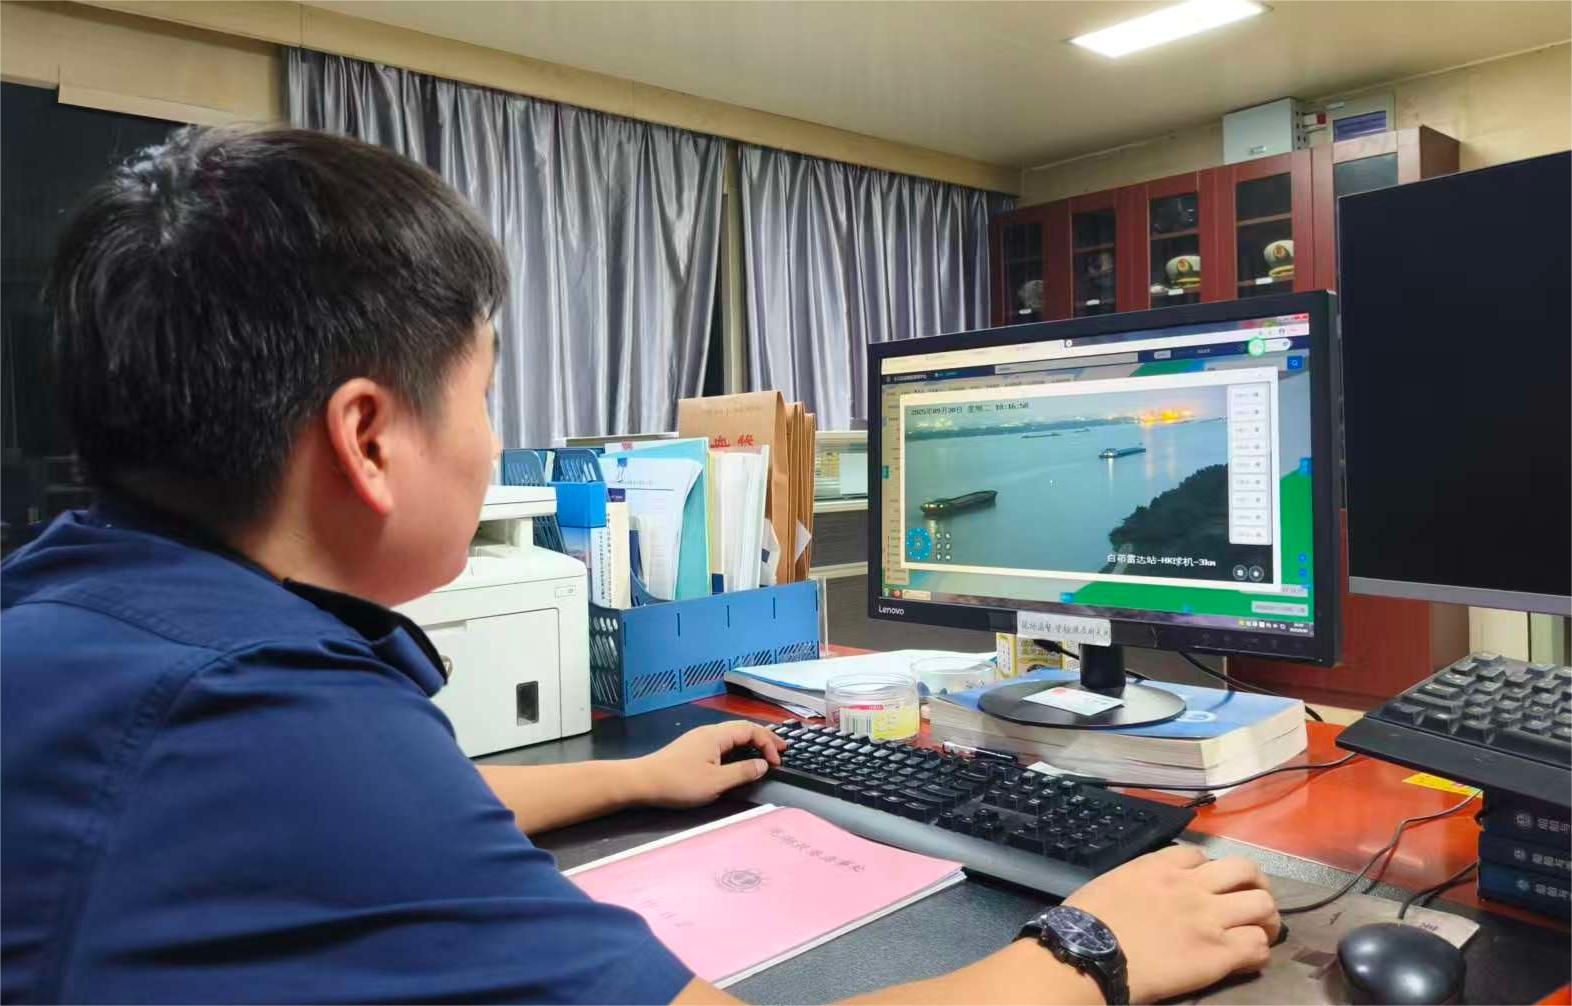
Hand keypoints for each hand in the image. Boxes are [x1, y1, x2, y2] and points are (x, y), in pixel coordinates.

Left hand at [627, 721, 786, 808]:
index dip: (768, 743)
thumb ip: (742, 772)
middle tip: (782, 749)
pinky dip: (738, 746)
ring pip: (732, 734)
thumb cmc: (679, 782)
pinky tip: (739, 756)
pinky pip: (722, 741)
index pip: (751, 730)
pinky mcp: (692, 747)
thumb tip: (762, 765)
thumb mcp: (716, 782)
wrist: (642, 782)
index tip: (776, 762)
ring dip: (751, 741)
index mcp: (716, 735)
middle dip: (764, 737)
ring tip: (765, 752)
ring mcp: (699, 738)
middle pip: (743, 728)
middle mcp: (709, 731)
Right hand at [1065, 845, 1279, 1002]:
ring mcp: (1209, 918)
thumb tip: (1148, 893)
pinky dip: (1258, 951)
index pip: (1201, 855)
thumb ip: (1139, 880)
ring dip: (1266, 918)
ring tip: (1261, 931)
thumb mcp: (1112, 882)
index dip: (1208, 871)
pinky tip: (1247, 960)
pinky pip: (1258, 946)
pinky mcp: (1218, 953)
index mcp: (1162, 866)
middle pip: (1245, 871)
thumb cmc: (1086, 922)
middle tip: (1249, 902)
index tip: (1205, 888)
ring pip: (1263, 905)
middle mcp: (1192, 886)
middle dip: (1253, 885)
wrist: (1087, 954)